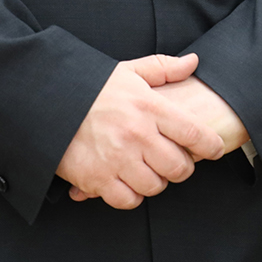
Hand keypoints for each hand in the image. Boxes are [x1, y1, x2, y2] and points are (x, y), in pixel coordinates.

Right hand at [68, 75, 248, 199]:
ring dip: (156, 182)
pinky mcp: (97, 179)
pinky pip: (128, 200)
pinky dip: (132, 196)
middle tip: (174, 163)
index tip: (215, 150)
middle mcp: (137, 134)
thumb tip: (193, 61)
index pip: (193, 133)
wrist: (46, 103)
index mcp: (148, 106)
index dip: (210, 146)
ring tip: (149, 171)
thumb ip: (163, 69)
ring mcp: (117, 158)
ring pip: (155, 186)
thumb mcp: (128, 71)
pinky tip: (128, 183)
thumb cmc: (90, 87)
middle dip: (182, 168)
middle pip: (178, 167)